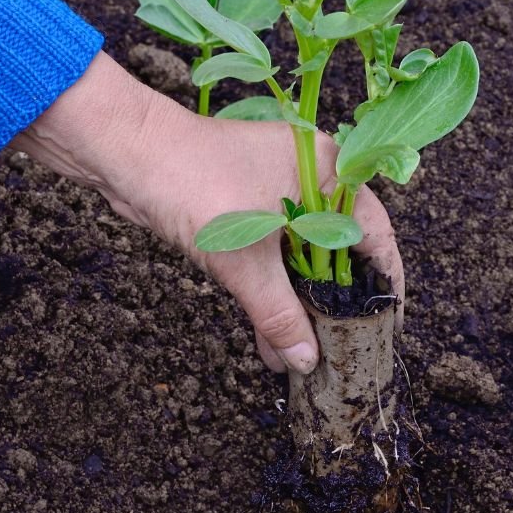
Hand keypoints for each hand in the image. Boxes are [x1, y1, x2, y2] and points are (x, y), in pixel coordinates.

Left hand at [12, 52, 403, 374]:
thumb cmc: (193, 183)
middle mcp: (310, 176)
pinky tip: (271, 336)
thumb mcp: (245, 258)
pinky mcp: (243, 206)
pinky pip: (271, 256)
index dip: (384, 281)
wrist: (124, 153)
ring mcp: (275, 189)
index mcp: (330, 171)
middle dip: (337, 302)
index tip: (388, 321)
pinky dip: (271, 291)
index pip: (375, 234)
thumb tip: (306, 359)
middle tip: (347, 346)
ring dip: (299, 303)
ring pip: (301, 256)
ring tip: (305, 354)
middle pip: (339, 249)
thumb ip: (280, 312)